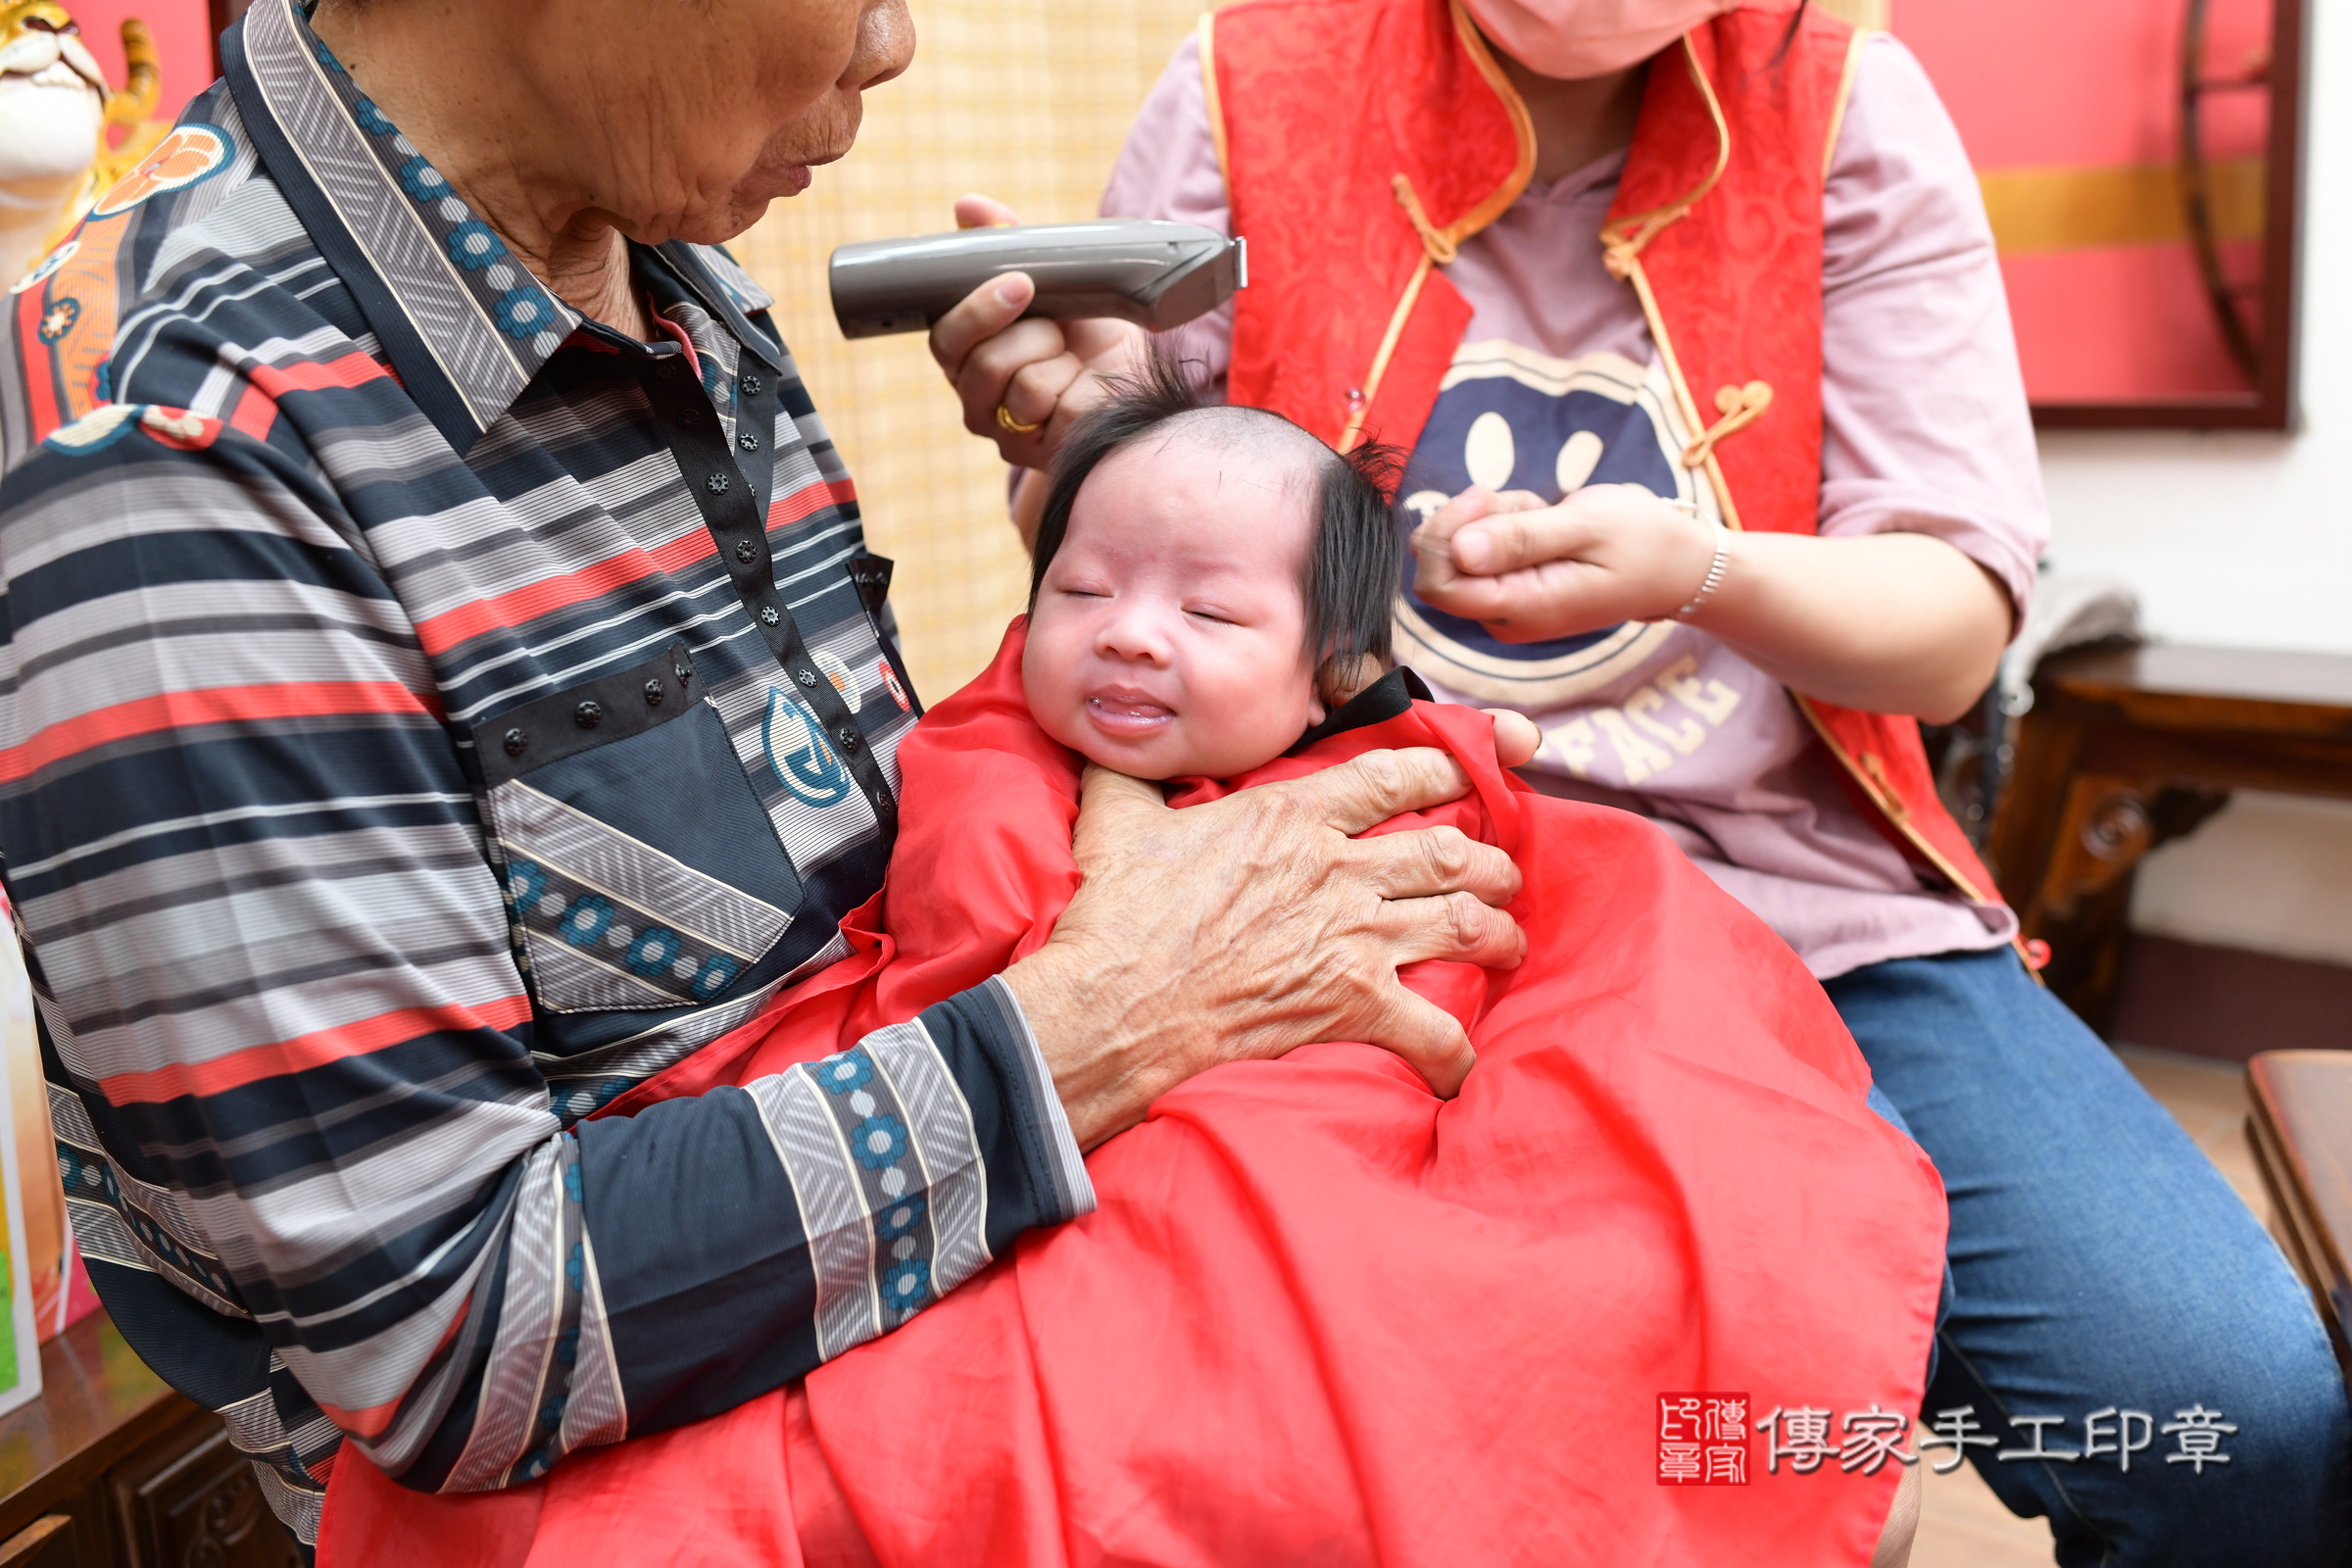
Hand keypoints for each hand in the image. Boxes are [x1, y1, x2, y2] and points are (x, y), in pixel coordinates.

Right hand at [928, 194, 1150, 471]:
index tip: (1018, 281)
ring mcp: (999, 428)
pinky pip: (1034, 401)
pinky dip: (1067, 384)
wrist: (1140, 389)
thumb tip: (967, 205)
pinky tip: (1081, 386)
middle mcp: (975, 395)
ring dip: (1049, 355)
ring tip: (1072, 357)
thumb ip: (1010, 246)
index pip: (945, 336)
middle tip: (1050, 315)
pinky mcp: (1027, 451)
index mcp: (970, 356)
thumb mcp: (1058, 284)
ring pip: (1003, 376)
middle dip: (1013, 326)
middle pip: (966, 358)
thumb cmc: (1095, 339)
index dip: (973, 307)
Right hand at [1001, 745, 1528, 1147]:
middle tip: (1499, 872)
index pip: (1394, 775)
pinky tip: (1463, 1060)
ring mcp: (1355, 936)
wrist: (1121, 1001)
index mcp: (1293, 816)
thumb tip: (1107, 748)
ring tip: (1509, 940)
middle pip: (1449, 851)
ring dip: (1497, 931)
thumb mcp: (1118, 819)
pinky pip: (1434, 1028)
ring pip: (1463, 922)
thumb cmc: (1120, 912)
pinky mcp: (1354, 1004)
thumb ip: (1130, 777)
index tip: (1476, 769)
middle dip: (1489, 861)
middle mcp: (1340, 870)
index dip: (1447, 766)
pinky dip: (1456, 1048)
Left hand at [1410, 483, 1717, 641]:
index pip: (1436, 585)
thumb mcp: (1585, 527)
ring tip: (1547, 513)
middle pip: (1440, 565)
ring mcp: (1507, 603)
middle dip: (1472, 519)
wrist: (1679, 566)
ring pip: (1461, 549)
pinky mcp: (1512, 586)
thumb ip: (1520, 537)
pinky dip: (1506, 521)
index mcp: (1523, 608)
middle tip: (1524, 502)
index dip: (1444, 534)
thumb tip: (1459, 549)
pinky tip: (1545, 520)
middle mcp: (1506, 616)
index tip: (1483, 496)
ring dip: (1495, 516)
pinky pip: (1482, 547)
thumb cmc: (1643, 543)